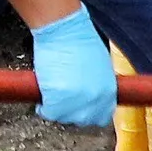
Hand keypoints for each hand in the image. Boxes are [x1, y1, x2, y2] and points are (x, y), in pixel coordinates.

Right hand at [26, 6, 116, 127]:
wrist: (63, 30)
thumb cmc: (78, 41)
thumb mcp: (100, 67)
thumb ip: (98, 86)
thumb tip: (90, 97)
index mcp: (108, 92)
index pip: (101, 116)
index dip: (88, 113)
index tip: (77, 109)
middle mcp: (95, 100)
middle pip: (83, 120)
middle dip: (71, 113)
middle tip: (61, 102)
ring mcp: (76, 102)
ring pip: (64, 118)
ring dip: (57, 109)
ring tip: (51, 94)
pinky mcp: (57, 100)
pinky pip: (49, 112)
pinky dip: (44, 107)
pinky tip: (43, 97)